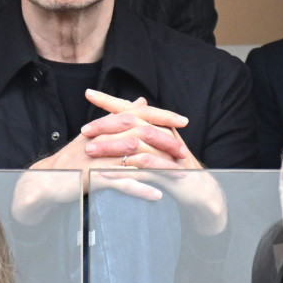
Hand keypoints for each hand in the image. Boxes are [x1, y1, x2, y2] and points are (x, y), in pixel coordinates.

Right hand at [12, 92, 189, 223]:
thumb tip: (140, 101)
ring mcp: (98, 159)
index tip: (183, 121)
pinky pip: (121, 183)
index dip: (162, 116)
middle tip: (184, 153)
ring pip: (135, 160)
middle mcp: (103, 139)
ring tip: (179, 176)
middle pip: (140, 135)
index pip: (137, 115)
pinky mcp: (94, 178)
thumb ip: (118, 117)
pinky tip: (157, 195)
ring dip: (160, 169)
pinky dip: (140, 189)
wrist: (47, 179)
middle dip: (166, 143)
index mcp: (105, 127)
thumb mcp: (96, 134)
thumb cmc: (72, 159)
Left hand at [86, 91, 225, 233]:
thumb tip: (114, 120)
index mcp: (158, 125)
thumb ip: (135, 134)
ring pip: (136, 143)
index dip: (110, 100)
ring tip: (90, 151)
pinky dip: (125, 169)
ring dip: (111, 147)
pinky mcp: (170, 171)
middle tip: (84, 131)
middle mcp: (163, 133)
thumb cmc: (171, 167)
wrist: (197, 188)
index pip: (131, 109)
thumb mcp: (152, 148)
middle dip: (105, 126)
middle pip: (131, 123)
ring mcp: (167, 151)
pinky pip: (145, 168)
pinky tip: (108, 173)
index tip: (88, 93)